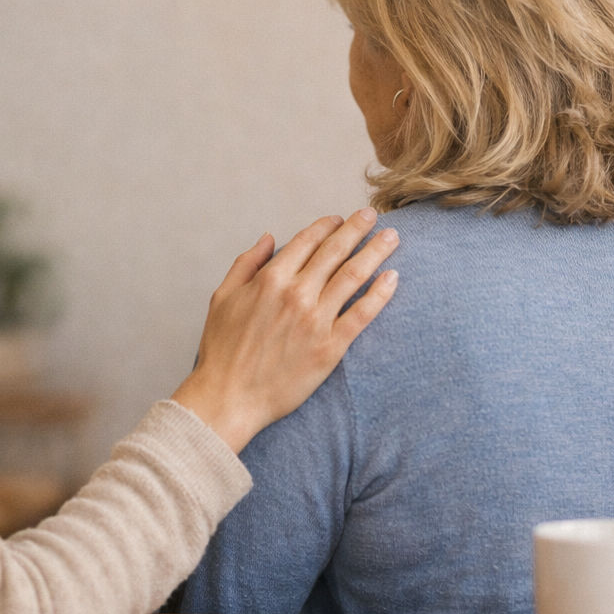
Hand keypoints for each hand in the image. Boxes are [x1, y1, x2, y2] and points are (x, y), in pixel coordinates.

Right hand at [171, 208, 398, 452]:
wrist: (229, 397)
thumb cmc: (222, 350)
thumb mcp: (222, 297)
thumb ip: (246, 264)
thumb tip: (268, 237)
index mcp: (270, 279)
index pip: (307, 241)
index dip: (326, 226)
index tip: (339, 219)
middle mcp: (296, 294)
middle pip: (335, 252)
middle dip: (357, 228)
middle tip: (373, 215)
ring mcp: (316, 320)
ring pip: (353, 276)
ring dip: (375, 252)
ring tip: (391, 237)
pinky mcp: (331, 347)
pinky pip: (362, 314)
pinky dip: (380, 293)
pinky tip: (392, 278)